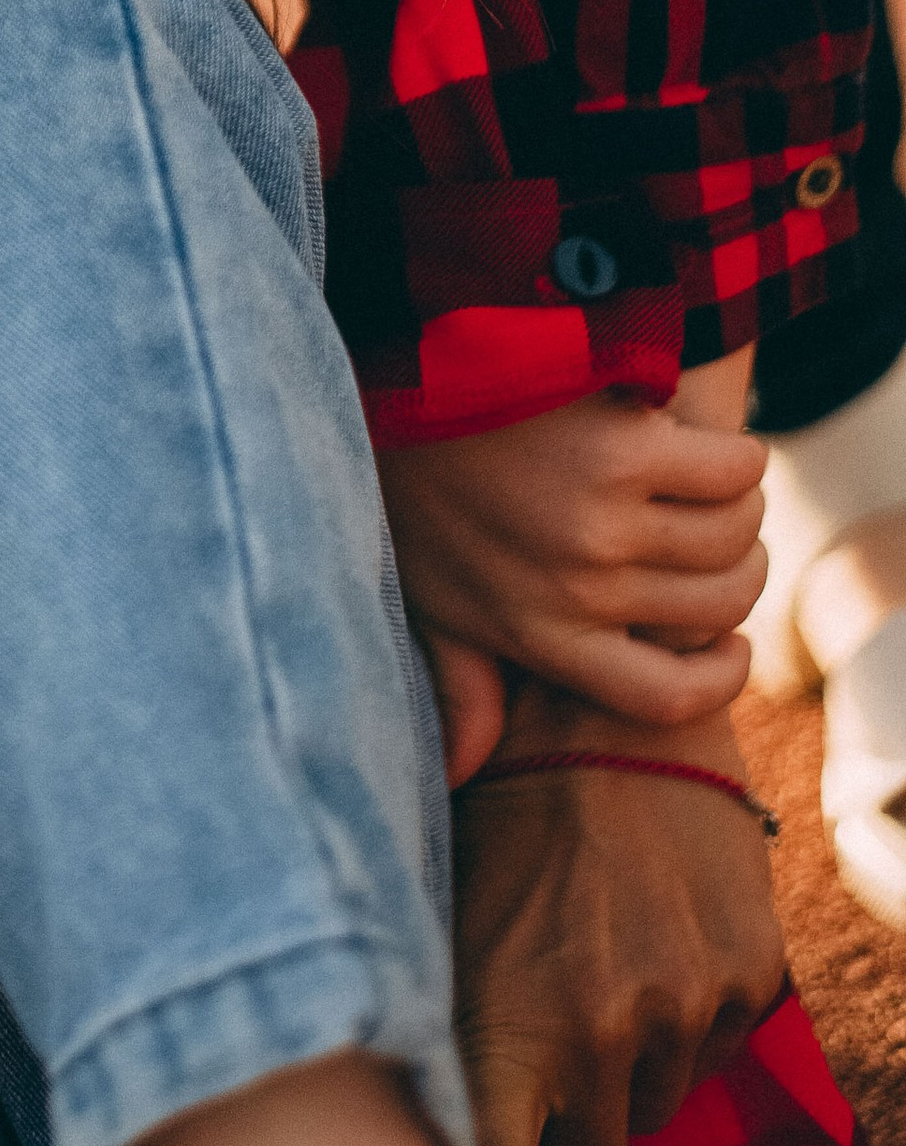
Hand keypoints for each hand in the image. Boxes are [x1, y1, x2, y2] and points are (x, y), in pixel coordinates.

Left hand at [381, 388, 764, 724]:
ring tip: (721, 491)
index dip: (719, 679)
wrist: (402, 370)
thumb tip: (459, 775)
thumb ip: (460, 686)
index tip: (729, 648)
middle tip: (720, 541)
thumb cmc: (413, 481)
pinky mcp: (629, 449)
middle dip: (735, 576)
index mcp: (540, 635)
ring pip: (734, 539)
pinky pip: (733, 470)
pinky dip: (740, 461)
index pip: (667, 697)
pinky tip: (717, 450)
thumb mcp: (424, 597)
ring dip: (742, 514)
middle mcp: (581, 590)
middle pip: (717, 608)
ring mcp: (606, 521)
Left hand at [450, 683, 783, 1145]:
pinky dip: (688, 1002)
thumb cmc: (490, 814)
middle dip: (577, 1103)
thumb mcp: (443, 927)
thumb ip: (452, 1038)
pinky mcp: (742, 979)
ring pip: (661, 1094)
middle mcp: (594, 1037)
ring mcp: (677, 1012)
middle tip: (553, 1004)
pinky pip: (715, 1038)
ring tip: (596, 943)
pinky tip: (650, 919)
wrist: (591, 708)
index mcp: (501, 1027)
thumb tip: (435, 1140)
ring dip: (633, 1049)